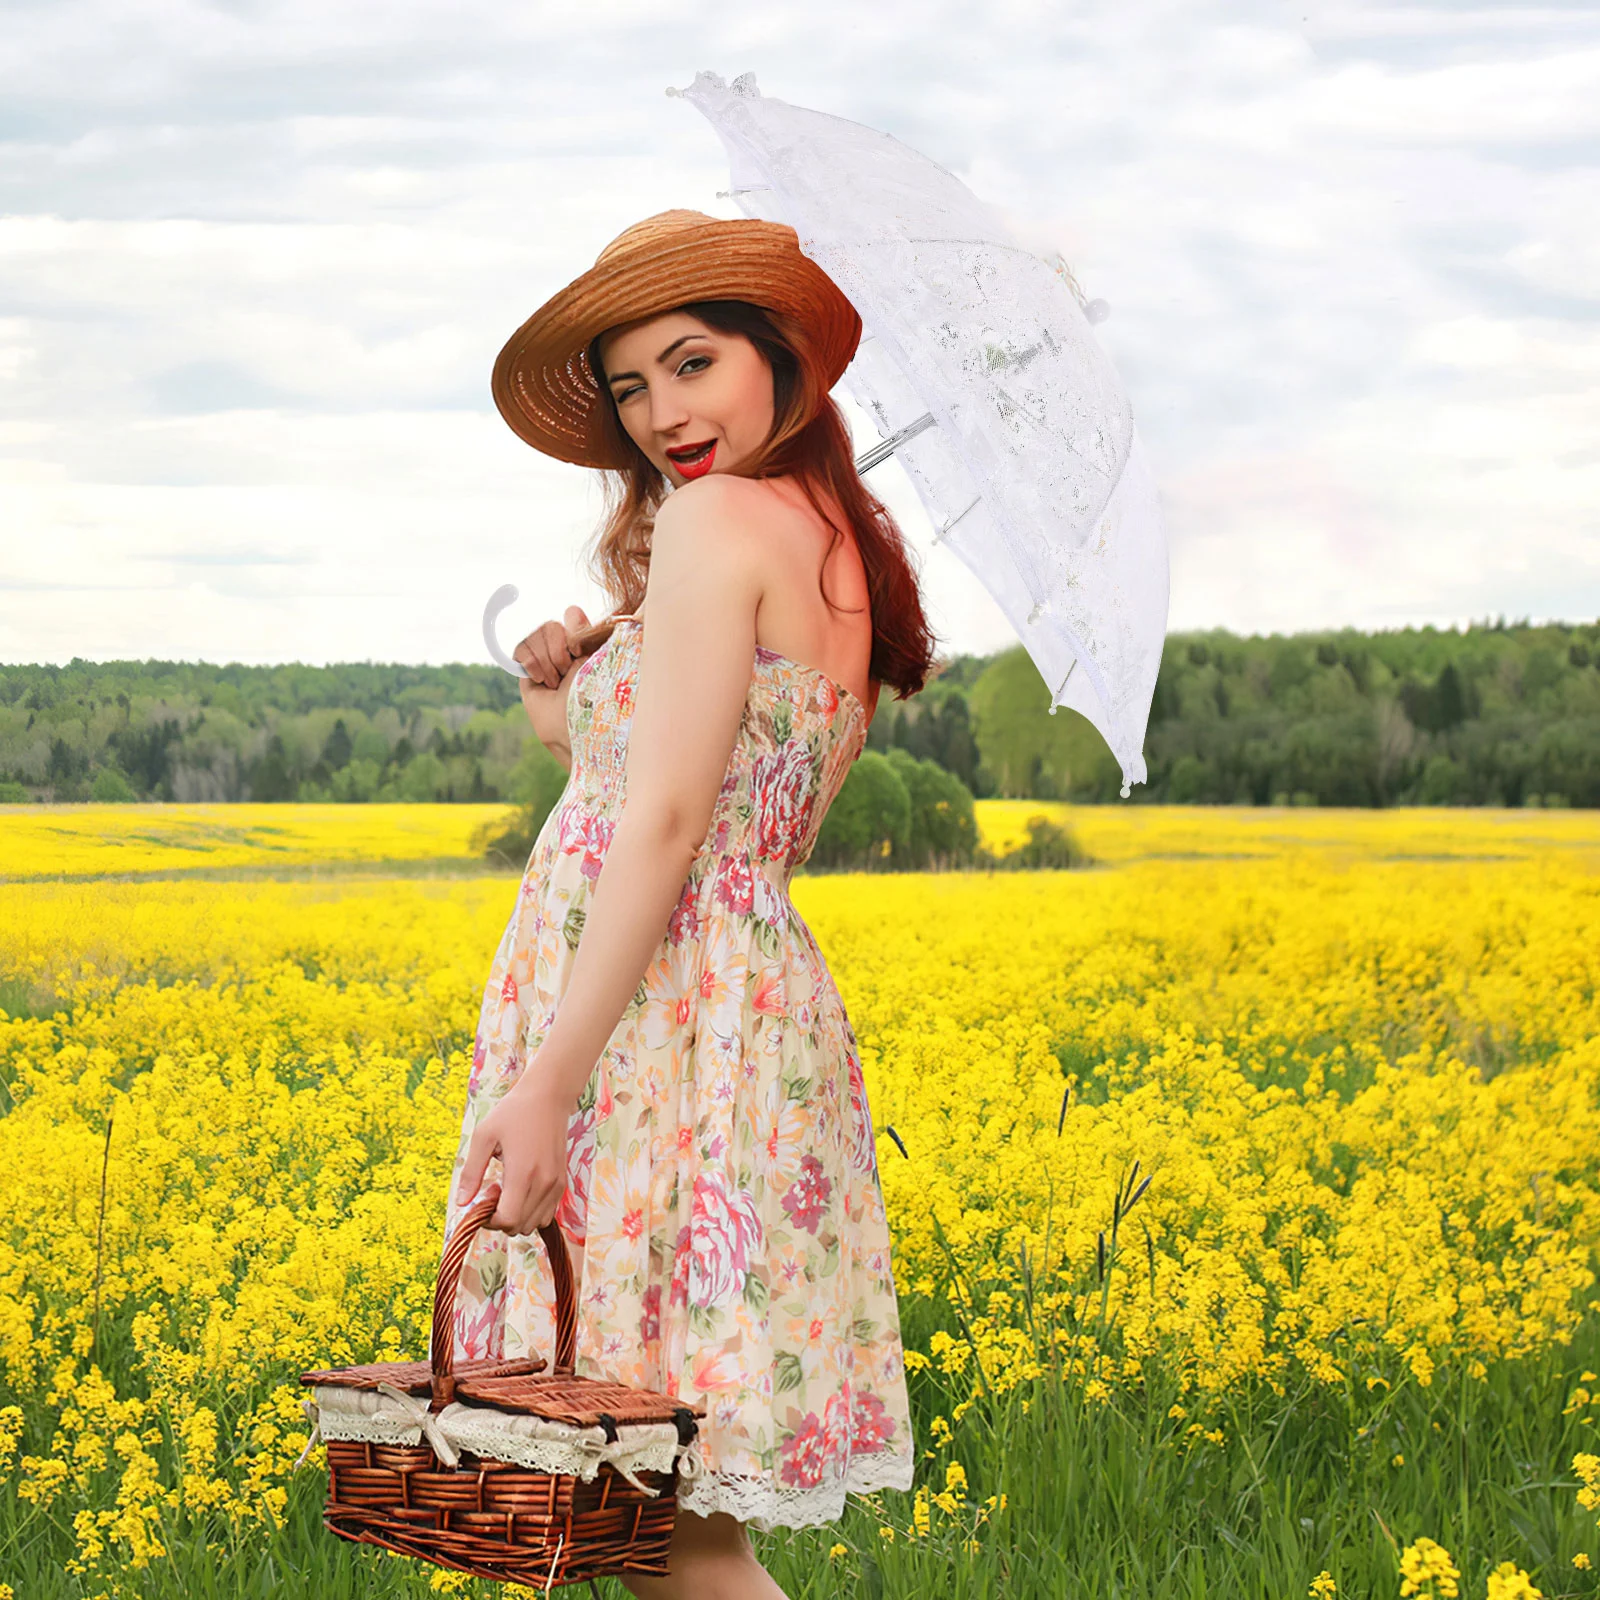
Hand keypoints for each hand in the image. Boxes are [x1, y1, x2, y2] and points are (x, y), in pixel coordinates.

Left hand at [455, 1071, 572, 1234]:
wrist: (549, 1096)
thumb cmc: (513, 1112)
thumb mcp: (484, 1136)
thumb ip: (471, 1172)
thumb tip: (461, 1203)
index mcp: (523, 1174)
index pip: (508, 1220)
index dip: (489, 1221)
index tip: (482, 1201)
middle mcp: (543, 1183)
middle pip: (520, 1226)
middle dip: (501, 1218)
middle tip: (493, 1191)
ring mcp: (556, 1184)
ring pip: (534, 1224)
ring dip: (517, 1216)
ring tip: (508, 1189)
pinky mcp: (562, 1182)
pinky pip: (547, 1213)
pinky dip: (531, 1211)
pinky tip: (522, 1188)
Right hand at [514, 605, 592, 689]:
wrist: (570, 723)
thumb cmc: (588, 696)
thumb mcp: (592, 659)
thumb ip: (583, 633)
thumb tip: (572, 609)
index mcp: (583, 642)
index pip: (570, 615)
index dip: (572, 635)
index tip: (578, 654)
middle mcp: (562, 647)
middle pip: (550, 625)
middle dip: (558, 652)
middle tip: (565, 674)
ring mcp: (544, 657)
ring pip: (534, 636)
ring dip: (546, 662)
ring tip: (554, 683)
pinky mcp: (527, 668)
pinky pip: (520, 649)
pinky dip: (531, 664)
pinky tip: (541, 680)